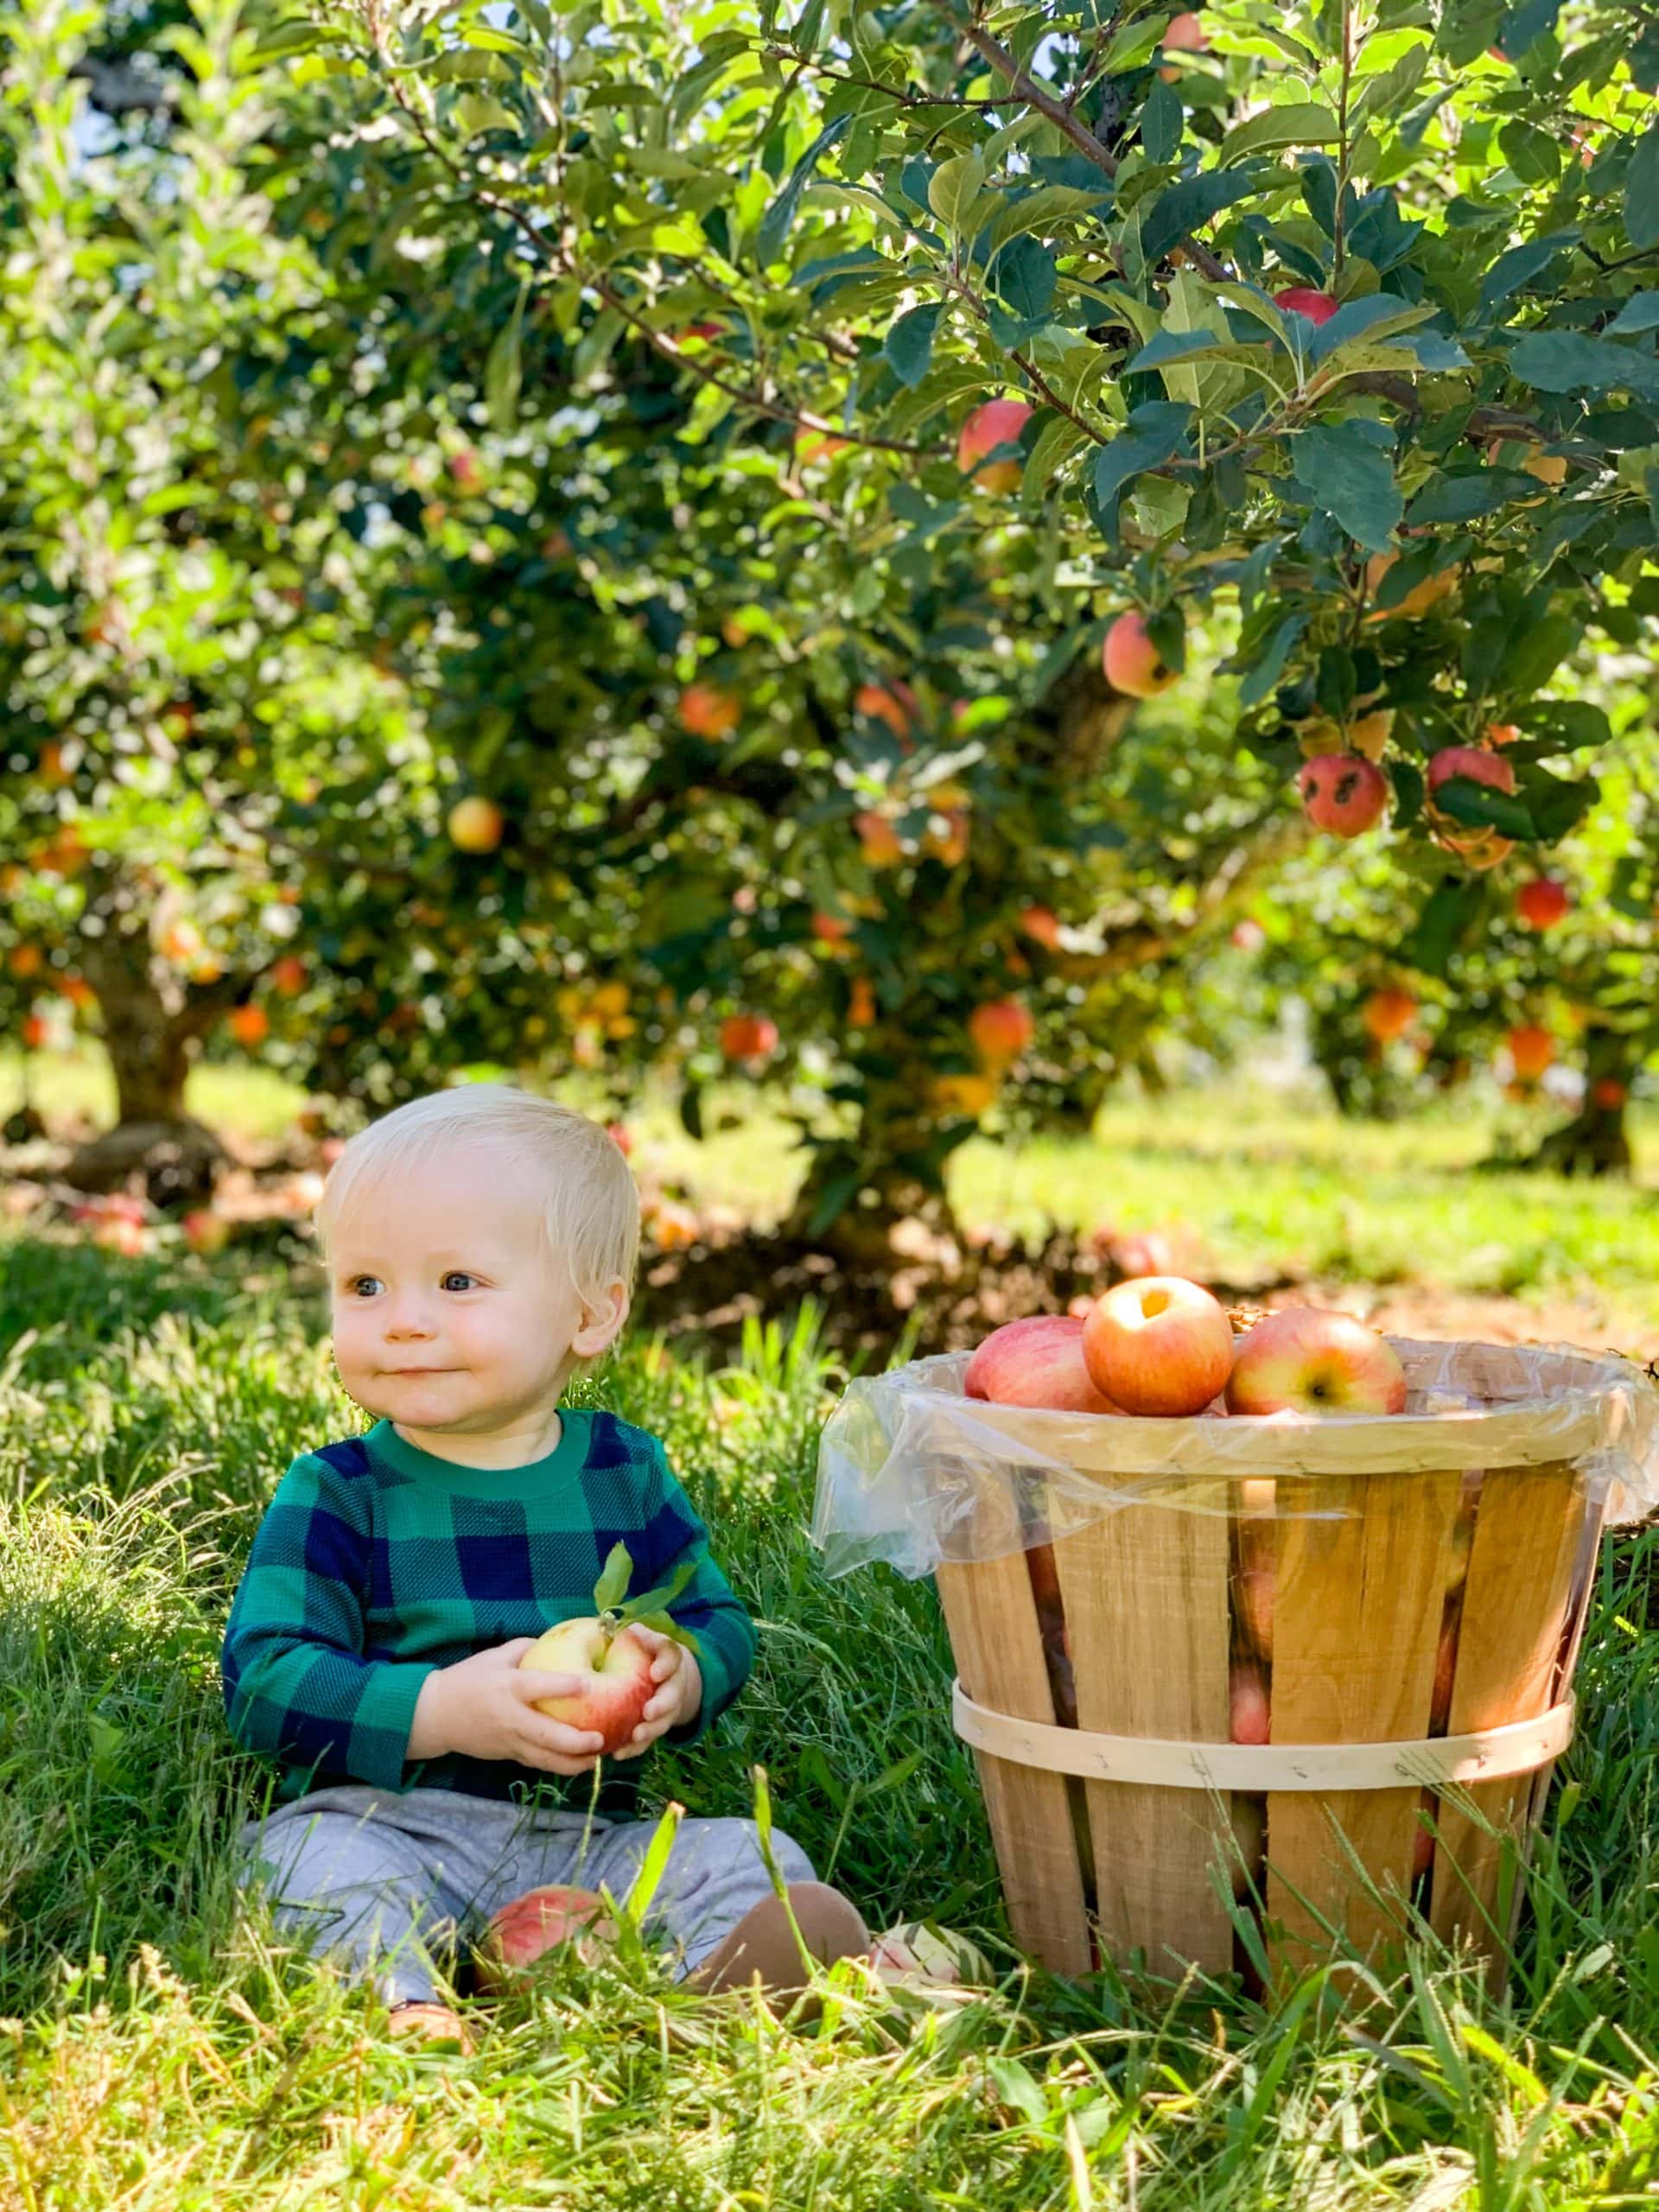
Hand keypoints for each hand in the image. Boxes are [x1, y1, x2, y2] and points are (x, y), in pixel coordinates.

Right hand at [408, 1640, 607, 1774]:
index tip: (587, 1685)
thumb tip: (556, 1640)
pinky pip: (535, 1763)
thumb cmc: (467, 1680)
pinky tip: (578, 1765)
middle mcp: (510, 1717)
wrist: (435, 1715)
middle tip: (600, 1739)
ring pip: (543, 1758)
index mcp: (507, 1687)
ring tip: (595, 1761)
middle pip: (545, 1735)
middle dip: (575, 1742)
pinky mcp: (507, 1755)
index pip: (537, 1687)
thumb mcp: (493, 1657)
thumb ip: (525, 1648)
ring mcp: (509, 1741)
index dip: (562, 1686)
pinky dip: (557, 1766)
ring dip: (571, 1763)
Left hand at [607, 1627, 701, 1760]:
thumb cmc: (640, 1649)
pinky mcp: (654, 1726)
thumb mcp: (637, 1636)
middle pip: (672, 1695)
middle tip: (647, 1712)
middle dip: (661, 1705)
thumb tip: (613, 1626)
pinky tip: (618, 1754)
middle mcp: (671, 1684)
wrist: (656, 1672)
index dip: (665, 1665)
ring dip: (650, 1731)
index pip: (671, 1658)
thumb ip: (629, 1633)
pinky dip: (634, 1748)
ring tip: (635, 1736)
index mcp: (667, 1658)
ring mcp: (666, 1708)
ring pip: (662, 1722)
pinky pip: (647, 1741)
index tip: (655, 1673)